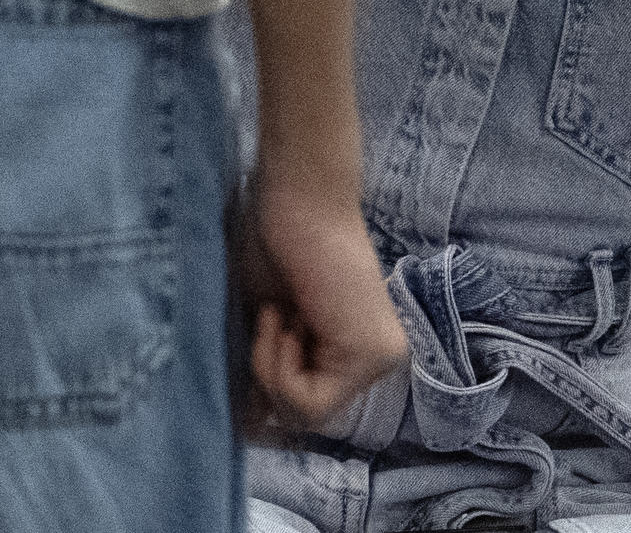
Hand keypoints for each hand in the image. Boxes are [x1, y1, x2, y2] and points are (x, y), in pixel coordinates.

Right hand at [238, 163, 405, 429]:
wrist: (294, 200)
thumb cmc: (272, 250)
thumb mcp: (266, 326)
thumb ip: (267, 374)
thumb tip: (247, 430)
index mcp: (355, 350)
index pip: (303, 406)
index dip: (267, 377)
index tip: (269, 322)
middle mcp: (379, 358)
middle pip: (305, 416)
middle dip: (269, 375)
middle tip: (274, 317)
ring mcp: (382, 358)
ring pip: (307, 414)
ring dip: (271, 367)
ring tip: (279, 313)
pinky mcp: (375, 354)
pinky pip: (309, 402)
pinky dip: (278, 367)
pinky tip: (287, 318)